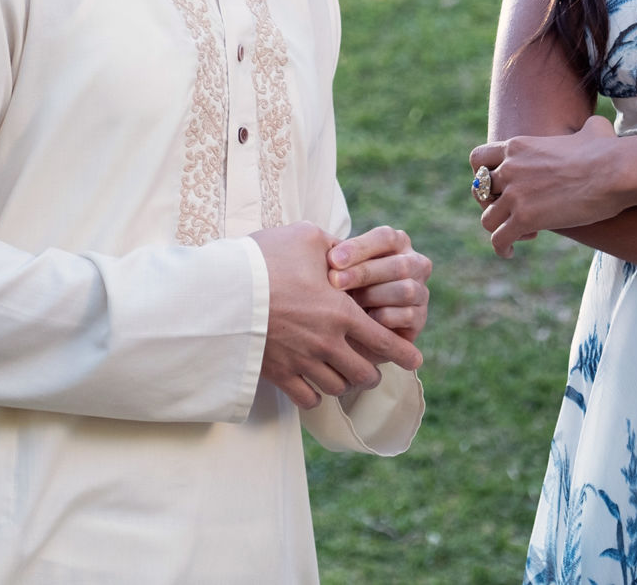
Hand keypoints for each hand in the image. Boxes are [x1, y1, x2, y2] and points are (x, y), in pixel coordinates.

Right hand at [250, 222, 423, 410]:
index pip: (383, 339)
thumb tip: (345, 250)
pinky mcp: (276, 375)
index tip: (416, 360)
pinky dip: (314, 397)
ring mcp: (301, 362)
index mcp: (340, 312)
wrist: (220, 292)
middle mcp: (326, 343)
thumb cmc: (265, 260)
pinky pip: (306, 399)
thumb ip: (335, 245)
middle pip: (363, 373)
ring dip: (344, 384)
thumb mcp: (307, 237)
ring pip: (336, 388)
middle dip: (372, 372)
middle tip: (372, 368)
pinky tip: (314, 388)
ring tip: (344, 377)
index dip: (403, 353)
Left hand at [327, 225, 432, 343]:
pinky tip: (364, 320)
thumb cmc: (347, 286)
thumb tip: (330, 259)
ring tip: (349, 303)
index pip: (386, 237)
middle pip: (398, 264)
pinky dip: (383, 317)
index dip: (359, 247)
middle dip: (363, 273)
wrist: (357, 324)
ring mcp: (421, 292)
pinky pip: (406, 316)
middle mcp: (416, 264)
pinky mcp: (420, 318)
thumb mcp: (344, 267)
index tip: (333, 260)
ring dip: (373, 296)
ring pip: (405, 290)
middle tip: (334, 281)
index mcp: (399, 243)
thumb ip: (341, 259)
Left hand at [469, 114, 623, 258]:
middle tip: (509, 214)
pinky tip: (510, 252)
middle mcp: (510, 168)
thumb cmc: (609, 152)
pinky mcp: (525, 218)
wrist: (615, 172)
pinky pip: (499, 238)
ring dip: (500, 228)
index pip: (478, 159)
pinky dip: (502, 248)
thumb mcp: (594, 131)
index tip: (498, 188)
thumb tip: (598, 128)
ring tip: (519, 234)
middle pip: (480, 191)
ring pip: (488, 219)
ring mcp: (515, 194)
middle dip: (491, 205)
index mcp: (518, 146)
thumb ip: (587, 129)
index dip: (483, 176)